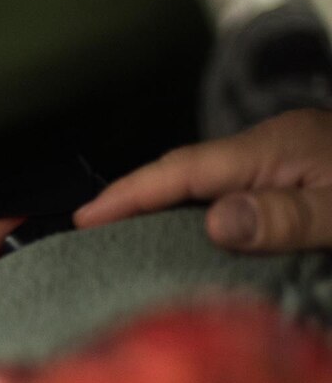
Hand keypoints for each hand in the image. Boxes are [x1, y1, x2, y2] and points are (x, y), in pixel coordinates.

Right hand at [73, 109, 331, 251]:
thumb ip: (287, 217)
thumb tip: (216, 223)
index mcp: (276, 146)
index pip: (186, 168)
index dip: (132, 193)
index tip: (85, 219)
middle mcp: (272, 145)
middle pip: (187, 170)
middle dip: (136, 197)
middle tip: (91, 234)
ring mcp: (285, 156)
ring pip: (208, 181)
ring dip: (166, 206)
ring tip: (126, 237)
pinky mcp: (297, 172)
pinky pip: (232, 189)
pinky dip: (200, 211)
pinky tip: (190, 234)